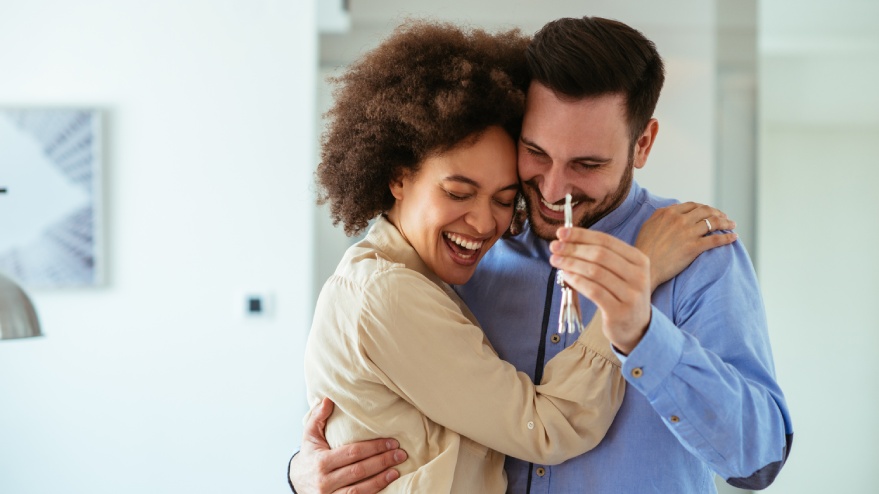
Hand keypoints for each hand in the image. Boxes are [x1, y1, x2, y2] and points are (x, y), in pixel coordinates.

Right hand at [288, 397, 407, 493]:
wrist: (297, 482)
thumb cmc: (309, 456)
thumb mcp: (309, 436)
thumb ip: (318, 417)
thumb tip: (329, 399)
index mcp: (321, 462)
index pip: (352, 453)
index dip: (374, 447)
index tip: (392, 442)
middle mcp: (325, 481)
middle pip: (359, 471)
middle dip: (382, 462)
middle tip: (400, 454)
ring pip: (359, 490)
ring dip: (380, 480)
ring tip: (396, 471)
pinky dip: (372, 492)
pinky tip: (385, 485)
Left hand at [550, 227, 650, 353]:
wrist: (637, 328)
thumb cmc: (622, 295)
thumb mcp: (621, 273)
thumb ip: (601, 257)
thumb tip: (568, 240)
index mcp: (639, 260)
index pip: (607, 241)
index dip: (582, 235)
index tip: (561, 233)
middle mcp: (639, 276)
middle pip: (600, 255)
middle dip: (573, 248)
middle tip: (554, 247)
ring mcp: (630, 295)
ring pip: (595, 272)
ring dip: (571, 263)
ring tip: (555, 260)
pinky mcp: (619, 312)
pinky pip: (593, 291)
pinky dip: (576, 280)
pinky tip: (565, 275)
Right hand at [635, 202, 737, 290]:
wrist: (645, 266)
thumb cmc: (644, 248)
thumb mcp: (648, 225)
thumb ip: (661, 215)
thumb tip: (671, 211)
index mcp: (668, 213)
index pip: (692, 205)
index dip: (704, 208)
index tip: (709, 212)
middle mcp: (679, 220)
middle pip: (705, 211)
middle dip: (718, 213)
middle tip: (725, 217)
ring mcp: (688, 233)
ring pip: (713, 223)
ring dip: (726, 223)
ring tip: (732, 225)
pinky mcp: (694, 247)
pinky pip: (715, 240)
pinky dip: (727, 237)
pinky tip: (734, 237)